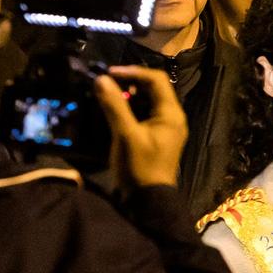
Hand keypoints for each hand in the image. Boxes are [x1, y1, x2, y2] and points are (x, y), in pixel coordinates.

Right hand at [94, 66, 186, 190]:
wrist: (147, 201)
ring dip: (128, 95)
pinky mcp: (154, 137)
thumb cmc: (139, 167)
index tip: (109, 73)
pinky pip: (143, 114)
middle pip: (153, 89)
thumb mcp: (126, 135)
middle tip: (106, 83)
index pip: (156, 80)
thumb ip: (114, 106)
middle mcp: (171, 118)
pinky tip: (113, 110)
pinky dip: (129, 109)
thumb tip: (101, 79)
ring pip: (147, 101)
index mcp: (171, 114)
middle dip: (130, 82)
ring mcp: (164, 128)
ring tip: (107, 94)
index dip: (133, 72)